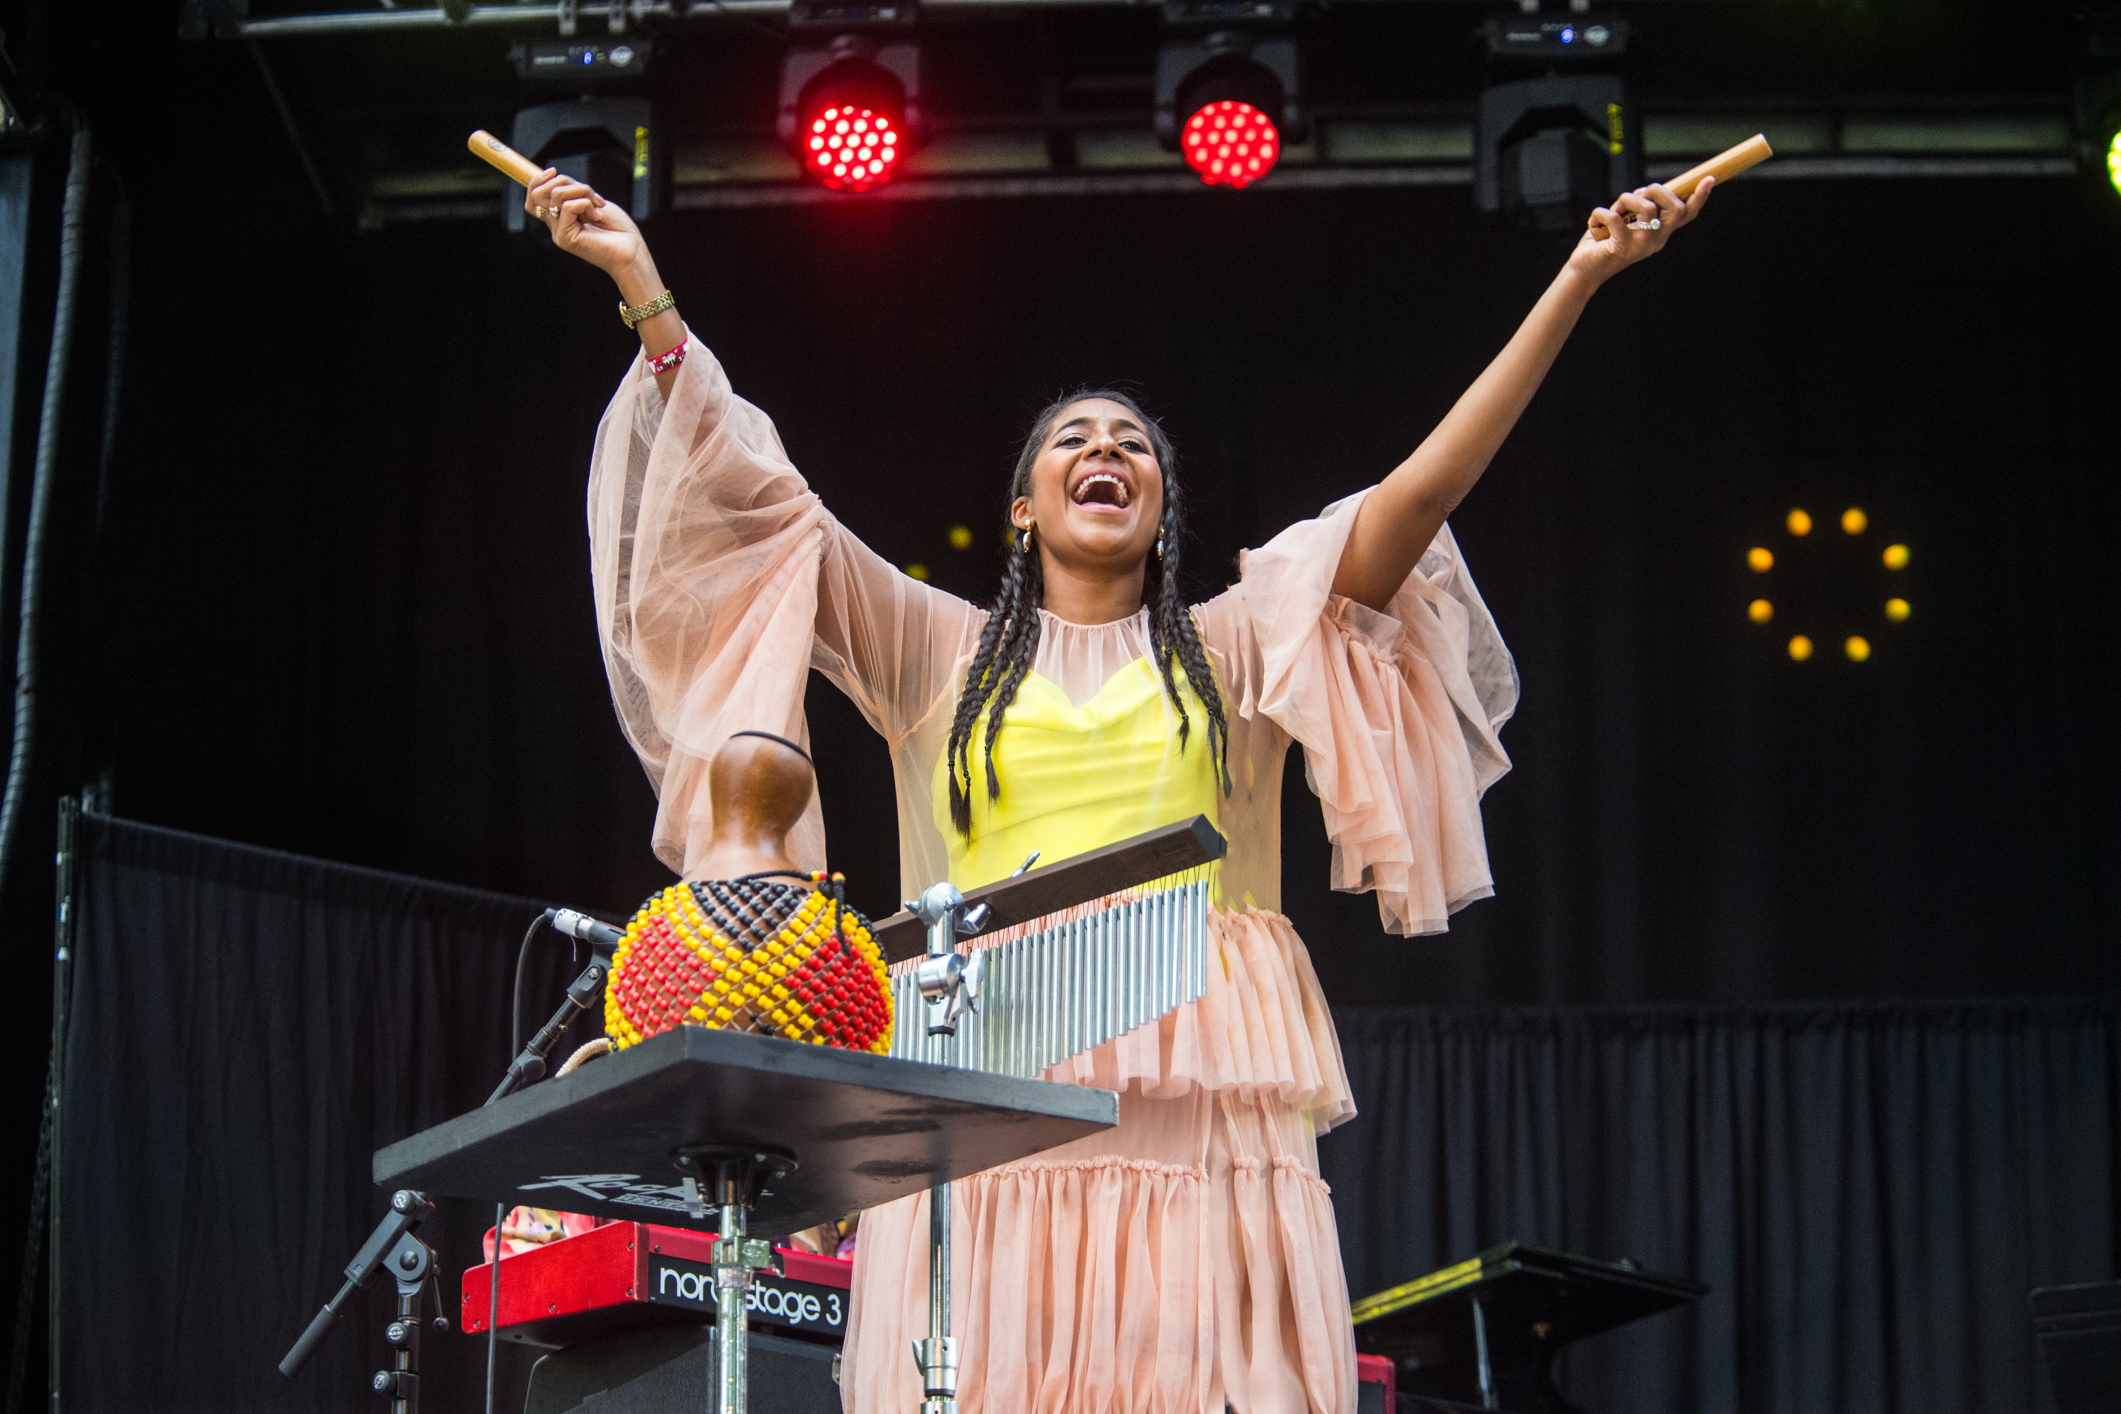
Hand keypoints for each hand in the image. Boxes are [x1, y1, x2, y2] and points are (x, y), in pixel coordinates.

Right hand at [525, 168, 648, 284]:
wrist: (633, 251)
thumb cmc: (618, 229)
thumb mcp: (593, 201)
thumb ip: (573, 191)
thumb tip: (553, 175)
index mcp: (560, 217)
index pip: (533, 197)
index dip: (537, 180)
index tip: (553, 171)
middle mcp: (556, 226)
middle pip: (538, 192)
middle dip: (565, 181)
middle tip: (590, 194)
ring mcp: (559, 233)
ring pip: (556, 195)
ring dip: (582, 191)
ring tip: (597, 205)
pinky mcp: (566, 238)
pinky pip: (568, 206)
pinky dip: (586, 203)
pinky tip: (597, 215)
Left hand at [1565, 176, 1712, 287]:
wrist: (1584, 269)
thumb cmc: (1605, 240)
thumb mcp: (1627, 220)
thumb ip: (1641, 206)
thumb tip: (1648, 190)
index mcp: (1661, 233)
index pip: (1686, 215)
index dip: (1699, 198)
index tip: (1709, 179)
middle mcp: (1656, 241)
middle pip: (1674, 208)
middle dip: (1657, 190)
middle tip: (1638, 194)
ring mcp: (1642, 247)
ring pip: (1646, 207)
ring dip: (1625, 198)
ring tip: (1614, 210)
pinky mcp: (1622, 249)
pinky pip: (1616, 218)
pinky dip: (1601, 213)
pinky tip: (1596, 222)